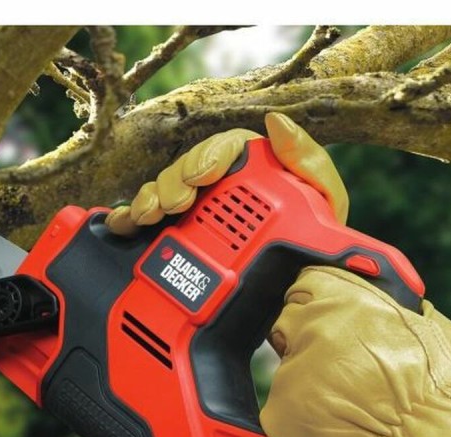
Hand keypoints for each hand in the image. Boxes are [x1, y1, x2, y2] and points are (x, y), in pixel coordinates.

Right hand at [105, 113, 348, 234]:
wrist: (296, 301)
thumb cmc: (315, 250)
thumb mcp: (324, 205)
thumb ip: (307, 163)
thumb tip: (275, 122)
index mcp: (256, 172)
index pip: (226, 148)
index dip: (208, 155)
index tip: (202, 176)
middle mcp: (222, 190)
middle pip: (188, 169)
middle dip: (175, 182)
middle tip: (175, 204)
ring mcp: (197, 216)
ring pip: (164, 192)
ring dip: (151, 198)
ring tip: (149, 216)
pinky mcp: (178, 242)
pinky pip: (148, 222)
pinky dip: (130, 219)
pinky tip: (125, 224)